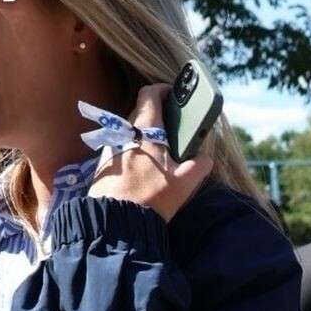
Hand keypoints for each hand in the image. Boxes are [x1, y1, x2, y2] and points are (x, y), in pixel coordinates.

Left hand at [86, 83, 211, 221]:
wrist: (116, 220)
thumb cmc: (151, 198)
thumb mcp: (184, 184)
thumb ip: (199, 165)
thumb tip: (206, 157)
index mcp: (145, 130)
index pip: (150, 94)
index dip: (162, 90)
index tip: (172, 94)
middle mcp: (125, 132)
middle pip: (140, 111)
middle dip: (156, 113)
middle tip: (171, 126)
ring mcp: (112, 146)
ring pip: (130, 130)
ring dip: (144, 134)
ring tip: (159, 150)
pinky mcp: (105, 162)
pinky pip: (121, 147)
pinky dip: (134, 149)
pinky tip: (143, 168)